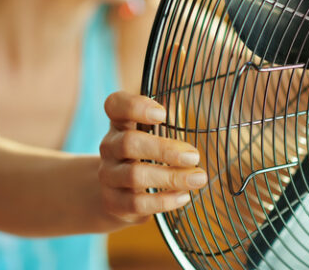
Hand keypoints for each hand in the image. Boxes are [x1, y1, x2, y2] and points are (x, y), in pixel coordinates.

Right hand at [98, 91, 206, 223]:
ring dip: (171, 177)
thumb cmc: (143, 155)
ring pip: (134, 175)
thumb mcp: (150, 133)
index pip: (115, 105)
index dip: (135, 106)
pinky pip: (137, 203)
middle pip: (128, 143)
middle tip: (195, 156)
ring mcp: (109, 175)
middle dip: (164, 149)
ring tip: (199, 178)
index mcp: (120, 123)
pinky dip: (164, 201)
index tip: (163, 115)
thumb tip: (196, 106)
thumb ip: (170, 117)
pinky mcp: (114, 202)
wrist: (115, 194)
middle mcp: (110, 147)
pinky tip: (184, 196)